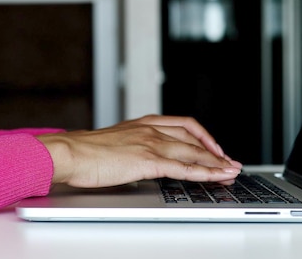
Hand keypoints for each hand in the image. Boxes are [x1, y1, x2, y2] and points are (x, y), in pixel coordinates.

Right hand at [36, 114, 241, 187]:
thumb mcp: (114, 142)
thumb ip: (131, 146)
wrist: (71, 152)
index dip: (203, 136)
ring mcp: (150, 144)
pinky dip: (203, 173)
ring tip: (231, 171)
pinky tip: (214, 177)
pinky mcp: (147, 161)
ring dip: (215, 163)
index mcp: (142, 124)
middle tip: (230, 162)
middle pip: (193, 139)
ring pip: (193, 152)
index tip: (213, 146)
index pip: (183, 124)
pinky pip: (183, 168)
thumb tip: (140, 159)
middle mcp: (150, 129)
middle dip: (215, 152)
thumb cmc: (85, 151)